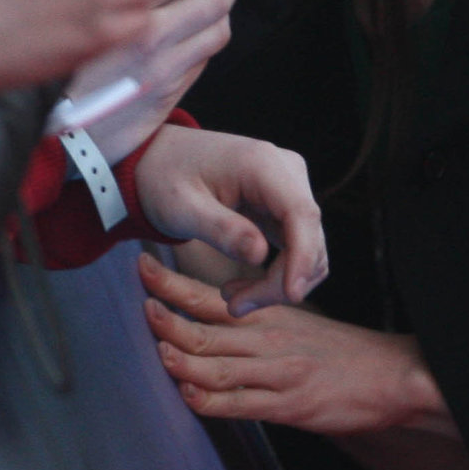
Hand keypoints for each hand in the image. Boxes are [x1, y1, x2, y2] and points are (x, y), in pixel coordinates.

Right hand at [65, 0, 249, 160]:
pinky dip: (211, 33)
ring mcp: (165, 66)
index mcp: (123, 8)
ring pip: (218, 25)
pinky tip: (200, 23)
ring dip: (224, 2)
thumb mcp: (71, 13)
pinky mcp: (171, 89)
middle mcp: (150, 37)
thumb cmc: (56, 68)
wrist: (55, 132)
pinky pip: (206, 54)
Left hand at [132, 126, 325, 315]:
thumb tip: (260, 255)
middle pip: (308, 236)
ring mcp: (291, 187)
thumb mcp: (181, 207)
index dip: (303, 257)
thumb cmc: (164, 180)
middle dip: (282, 281)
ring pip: (309, 247)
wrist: (159, 162)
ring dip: (281, 282)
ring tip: (235, 300)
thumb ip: (220, 229)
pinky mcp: (286, 205)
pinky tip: (246, 287)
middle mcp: (287, 170)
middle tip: (236, 307)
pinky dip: (280, 274)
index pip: (301, 213)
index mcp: (263, 163)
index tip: (291, 295)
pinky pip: (299, 247)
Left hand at [139, 255, 448, 436]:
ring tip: (158, 349)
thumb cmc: (338, 351)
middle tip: (143, 306)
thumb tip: (217, 300)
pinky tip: (190, 396)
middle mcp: (267, 340)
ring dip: (183, 359)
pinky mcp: (287, 406)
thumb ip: (255, 314)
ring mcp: (276, 374)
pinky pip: (241, 404)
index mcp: (267, 314)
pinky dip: (211, 401)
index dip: (172, 284)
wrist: (388, 376)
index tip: (144, 269)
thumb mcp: (296, 320)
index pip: (209, 296)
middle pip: (207, 328)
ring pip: (219, 366)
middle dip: (169, 318)